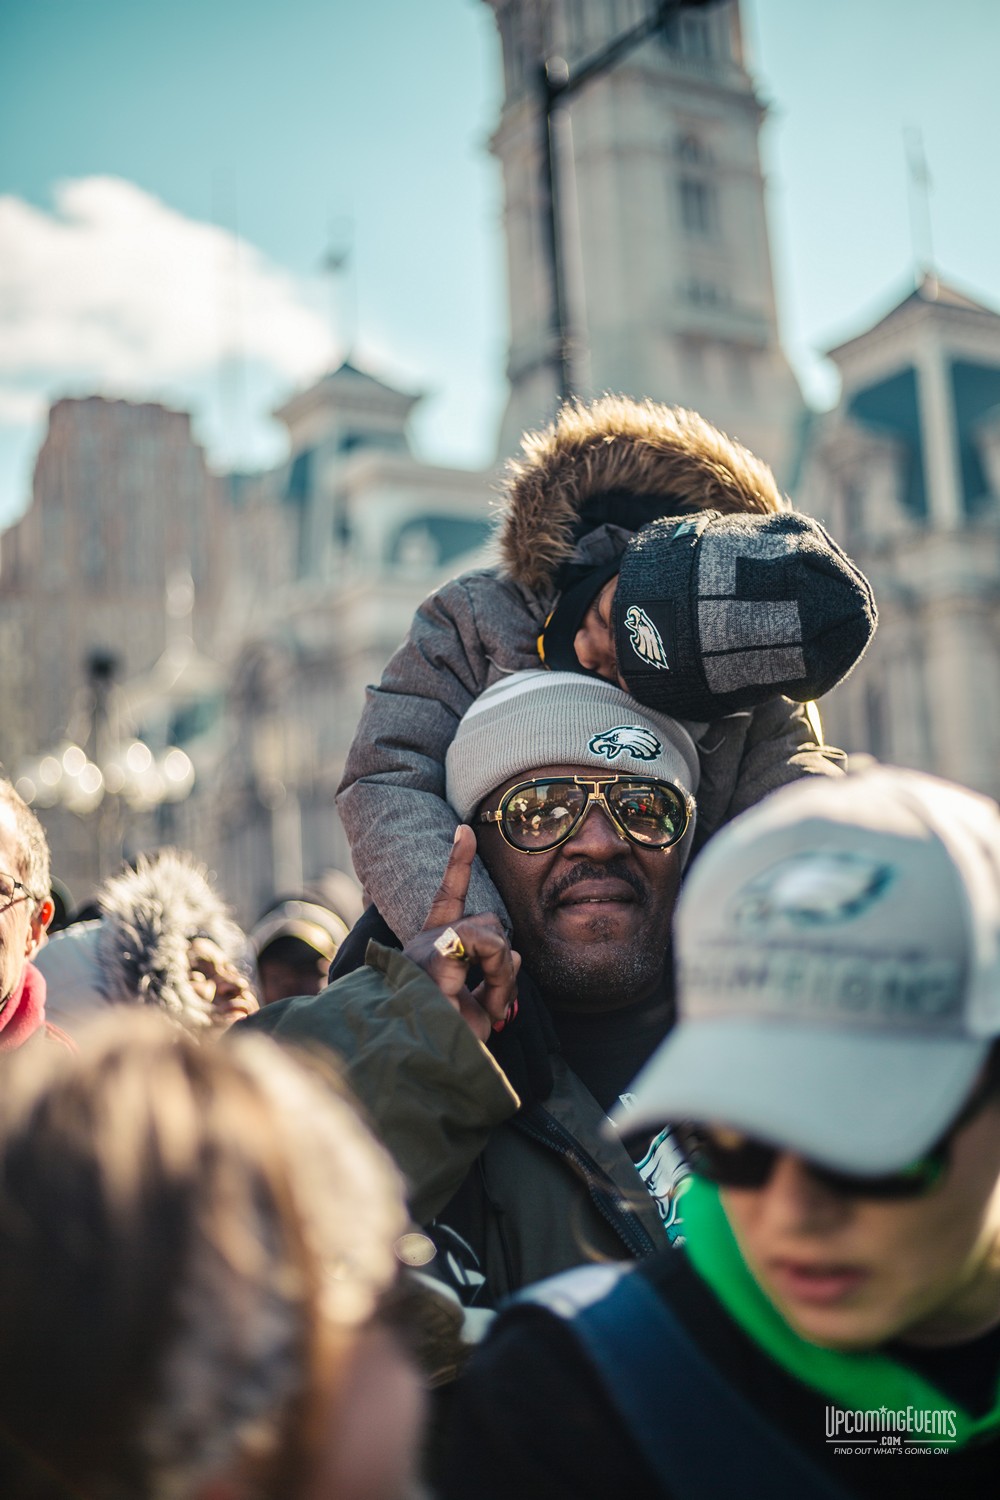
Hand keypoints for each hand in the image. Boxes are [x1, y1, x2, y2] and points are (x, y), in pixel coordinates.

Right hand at [402, 825, 519, 1042]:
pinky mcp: (436, 954)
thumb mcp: (474, 1007)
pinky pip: (487, 944)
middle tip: (495, 1006)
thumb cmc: (444, 1045)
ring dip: (503, 975)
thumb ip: (492, 976)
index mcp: (434, 952)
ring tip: (488, 1010)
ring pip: (493, 932)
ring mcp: (427, 947)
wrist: (420, 1066)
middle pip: (490, 923)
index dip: (457, 865)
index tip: (464, 830)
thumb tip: (512, 953)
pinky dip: (498, 977)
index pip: (448, 900)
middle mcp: (426, 944)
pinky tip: (484, 1007)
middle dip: (504, 964)